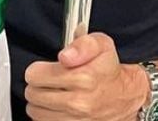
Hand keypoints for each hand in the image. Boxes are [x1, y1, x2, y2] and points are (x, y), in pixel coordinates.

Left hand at [24, 32, 148, 120]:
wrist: (125, 97)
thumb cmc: (109, 72)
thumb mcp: (101, 45)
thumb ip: (81, 45)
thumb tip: (65, 56)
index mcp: (83, 79)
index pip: (34, 75)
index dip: (39, 70)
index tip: (46, 70)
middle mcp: (79, 103)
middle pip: (32, 94)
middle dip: (38, 86)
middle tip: (52, 82)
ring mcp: (75, 120)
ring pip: (35, 111)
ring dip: (41, 103)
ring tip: (55, 95)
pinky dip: (48, 116)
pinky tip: (58, 108)